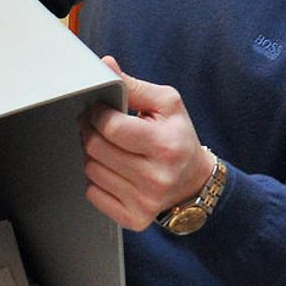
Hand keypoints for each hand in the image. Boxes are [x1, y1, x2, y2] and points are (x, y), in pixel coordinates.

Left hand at [79, 56, 211, 229]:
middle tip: (96, 125)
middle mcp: (156, 177)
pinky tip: (112, 170)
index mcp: (165, 145)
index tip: (99, 110)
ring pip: (91, 171)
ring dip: (92, 155)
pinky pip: (93, 194)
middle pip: (96, 149)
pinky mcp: (134, 218)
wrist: (195, 182)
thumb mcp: (166, 104)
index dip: (97, 114)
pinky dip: (96, 180)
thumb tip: (105, 66)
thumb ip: (133, 85)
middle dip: (90, 132)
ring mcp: (144, 201)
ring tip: (108, 148)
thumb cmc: (179, 138)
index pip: (111, 128)